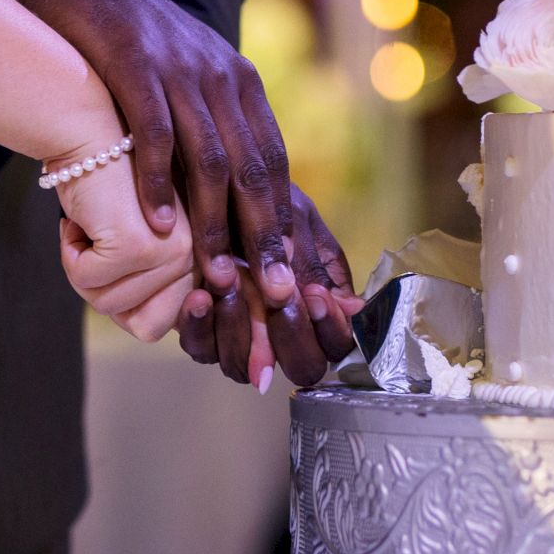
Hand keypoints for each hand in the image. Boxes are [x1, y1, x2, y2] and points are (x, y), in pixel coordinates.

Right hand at [0, 0, 295, 307]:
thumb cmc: (129, 45)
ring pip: (210, 159)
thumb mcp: (185, 79)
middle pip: (252, 168)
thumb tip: (228, 197)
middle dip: (264, 235)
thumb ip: (210, 128)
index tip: (291, 274)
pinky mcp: (135, 64)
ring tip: (215, 273)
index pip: (272, 162)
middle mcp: (220, 75)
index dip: (284, 221)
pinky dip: (159, 183)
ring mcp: (179, 69)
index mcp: (239, 83)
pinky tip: (157, 226)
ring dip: (214, 223)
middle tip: (272, 291)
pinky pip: (155, 133)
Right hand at [56, 141, 197, 343]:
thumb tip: (183, 331)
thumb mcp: (156, 236)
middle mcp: (210, 252)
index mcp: (221, 252)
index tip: (195, 331)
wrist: (93, 123)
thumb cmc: (118, 181)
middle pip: (150, 325)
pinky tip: (81, 219)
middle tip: (98, 254)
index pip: (201, 325)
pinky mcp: (142, 244)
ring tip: (93, 226)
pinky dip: (70, 256)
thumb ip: (171, 281)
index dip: (178, 329)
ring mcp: (180, 249)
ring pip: (115, 307)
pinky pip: (89, 282)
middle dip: (108, 296)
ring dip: (85, 274)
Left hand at [176, 184, 363, 388]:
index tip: (315, 297)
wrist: (205, 186)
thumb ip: (318, 266)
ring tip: (233, 287)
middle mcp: (281, 335)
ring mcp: (240, 339)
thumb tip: (353, 308)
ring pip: (245, 366)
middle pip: (301, 368)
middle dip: (293, 337)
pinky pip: (200, 349)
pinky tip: (200, 298)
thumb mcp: (296, 222)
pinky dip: (200, 327)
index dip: (330, 331)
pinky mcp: (201, 333)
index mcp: (315, 312)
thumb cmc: (258, 201)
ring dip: (241, 330)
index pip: (335, 346)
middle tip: (281, 302)